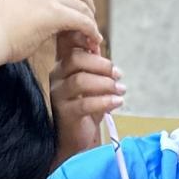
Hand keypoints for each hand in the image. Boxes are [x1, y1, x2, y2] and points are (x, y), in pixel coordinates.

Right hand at [0, 0, 97, 65]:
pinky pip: (82, 21)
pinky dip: (91, 31)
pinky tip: (93, 40)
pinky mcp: (54, 14)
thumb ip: (33, 2)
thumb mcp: (15, 6)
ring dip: (91, 20)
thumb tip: (45, 11)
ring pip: (82, 5)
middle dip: (88, 3)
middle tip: (90, 19)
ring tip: (93, 35)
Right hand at [49, 33, 123, 159]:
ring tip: (121, 90)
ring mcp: (58, 95)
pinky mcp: (65, 113)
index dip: (85, 39)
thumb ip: (96, 67)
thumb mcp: (92, 84)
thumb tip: (99, 46)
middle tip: (118, 74)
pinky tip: (117, 102)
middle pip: (76, 59)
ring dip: (106, 83)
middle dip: (102, 64)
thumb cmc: (85, 110)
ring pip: (81, 80)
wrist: (74, 139)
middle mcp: (56, 78)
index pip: (69, 45)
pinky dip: (105, 101)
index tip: (102, 46)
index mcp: (62, 66)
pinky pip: (85, 103)